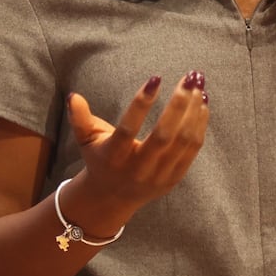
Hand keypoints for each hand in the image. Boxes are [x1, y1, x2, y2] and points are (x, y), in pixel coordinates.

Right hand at [66, 71, 210, 212]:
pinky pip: (192, 150)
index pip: (128, 129)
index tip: (155, 78)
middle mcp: (138, 169)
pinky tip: (202, 104)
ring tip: (198, 85)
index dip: (141, 104)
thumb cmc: (100, 160)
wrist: (112, 198)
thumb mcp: (86, 140)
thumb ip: (80, 118)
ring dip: (194, 111)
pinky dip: (199, 125)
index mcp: (114, 157)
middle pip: (164, 136)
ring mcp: (158, 176)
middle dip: (178, 104)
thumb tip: (73, 96)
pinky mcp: (174, 178)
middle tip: (189, 77)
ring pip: (183, 141)